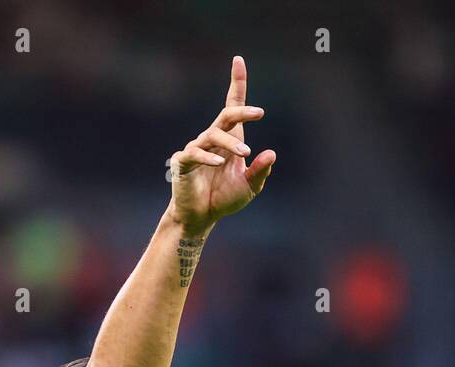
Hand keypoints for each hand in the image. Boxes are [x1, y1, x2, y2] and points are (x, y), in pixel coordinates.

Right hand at [168, 55, 275, 233]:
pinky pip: (195, 153)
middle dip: (241, 110)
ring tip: (245, 152)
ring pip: (214, 135)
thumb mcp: (249, 187)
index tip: (238, 60)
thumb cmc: (223, 199)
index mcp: (229, 140)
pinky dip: (208, 157)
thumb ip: (260, 171)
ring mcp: (196, 149)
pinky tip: (220, 163)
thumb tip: (271, 153)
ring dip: (231, 142)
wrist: (200, 217)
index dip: (236, 83)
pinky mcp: (183, 162)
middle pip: (226, 116)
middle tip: (259, 113)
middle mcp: (212, 139)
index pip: (232, 106)